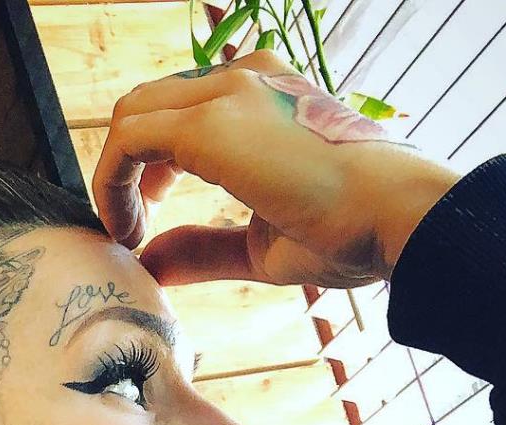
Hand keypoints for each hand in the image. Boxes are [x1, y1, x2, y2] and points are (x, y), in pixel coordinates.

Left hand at [93, 49, 463, 288]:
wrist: (392, 217)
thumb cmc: (350, 233)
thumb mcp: (259, 245)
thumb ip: (203, 247)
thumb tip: (153, 263)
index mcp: (264, 97)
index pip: (183, 112)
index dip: (152, 165)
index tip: (152, 216)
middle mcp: (244, 80)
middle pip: (150, 106)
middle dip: (129, 168)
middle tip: (133, 225)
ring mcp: (227, 94)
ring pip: (133, 115)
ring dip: (116, 177)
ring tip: (130, 232)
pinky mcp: (209, 123)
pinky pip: (129, 138)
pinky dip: (112, 182)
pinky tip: (128, 229)